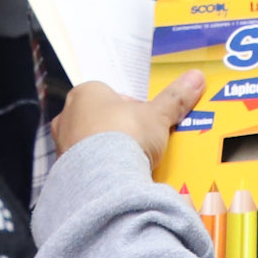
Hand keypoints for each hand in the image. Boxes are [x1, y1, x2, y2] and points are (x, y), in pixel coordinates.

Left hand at [53, 72, 206, 164]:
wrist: (103, 179)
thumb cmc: (125, 134)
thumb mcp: (157, 116)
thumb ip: (174, 98)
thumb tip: (195, 77)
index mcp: (86, 93)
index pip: (111, 96)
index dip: (133, 109)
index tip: (148, 123)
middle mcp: (67, 115)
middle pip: (99, 120)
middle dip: (119, 131)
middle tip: (142, 144)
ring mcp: (62, 144)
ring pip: (90, 144)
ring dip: (108, 151)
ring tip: (132, 164)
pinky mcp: (62, 170)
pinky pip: (86, 167)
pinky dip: (100, 172)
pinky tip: (117, 180)